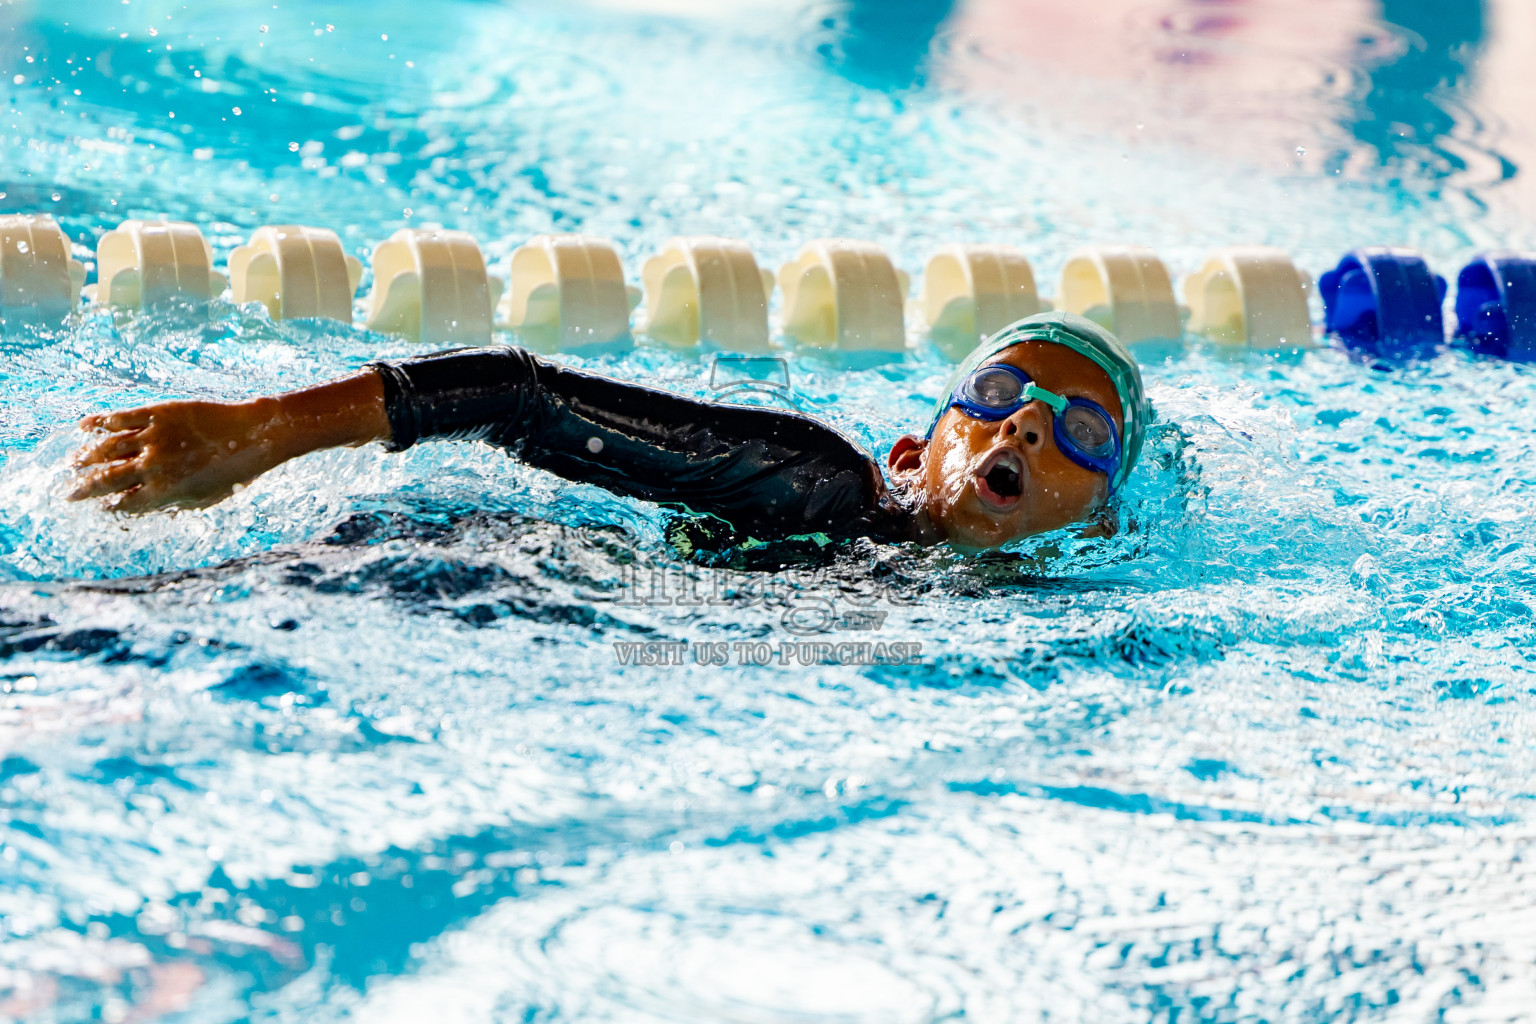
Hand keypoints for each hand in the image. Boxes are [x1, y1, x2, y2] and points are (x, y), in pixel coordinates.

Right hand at [69, 398, 286, 512]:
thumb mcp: (203, 499)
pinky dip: (97, 422)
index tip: (96, 507)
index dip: (105, 507)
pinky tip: (84, 427)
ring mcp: (153, 438)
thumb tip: (140, 511)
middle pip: (105, 480)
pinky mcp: (157, 414)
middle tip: (67, 493)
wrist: (254, 434)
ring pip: (106, 448)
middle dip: (82, 488)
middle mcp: (153, 466)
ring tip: (73, 462)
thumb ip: (170, 505)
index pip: (121, 504)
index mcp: (164, 491)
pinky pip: (118, 418)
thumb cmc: (233, 473)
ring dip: (85, 457)